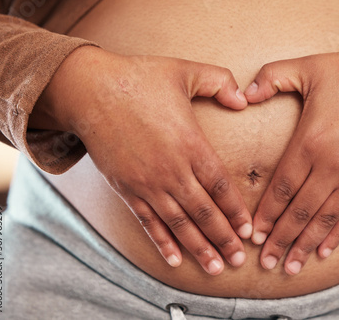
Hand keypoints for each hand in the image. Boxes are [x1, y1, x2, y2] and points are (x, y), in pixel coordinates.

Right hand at [34, 46, 252, 274]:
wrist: (90, 90)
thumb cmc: (139, 79)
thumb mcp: (185, 71)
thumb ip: (220, 82)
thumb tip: (244, 101)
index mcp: (191, 143)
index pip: (221, 186)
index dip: (236, 211)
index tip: (248, 230)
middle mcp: (171, 170)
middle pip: (204, 212)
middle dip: (224, 238)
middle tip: (239, 259)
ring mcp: (147, 182)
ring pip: (179, 223)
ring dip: (199, 248)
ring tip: (215, 267)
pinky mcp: (127, 188)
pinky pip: (148, 222)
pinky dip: (162, 242)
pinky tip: (174, 259)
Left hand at [244, 51, 338, 274]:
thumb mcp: (309, 67)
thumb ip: (271, 78)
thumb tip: (242, 92)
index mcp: (310, 142)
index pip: (281, 188)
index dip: (266, 214)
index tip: (253, 234)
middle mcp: (331, 167)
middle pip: (299, 212)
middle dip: (280, 239)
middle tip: (265, 262)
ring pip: (324, 220)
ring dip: (305, 245)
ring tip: (289, 267)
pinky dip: (336, 236)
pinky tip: (323, 252)